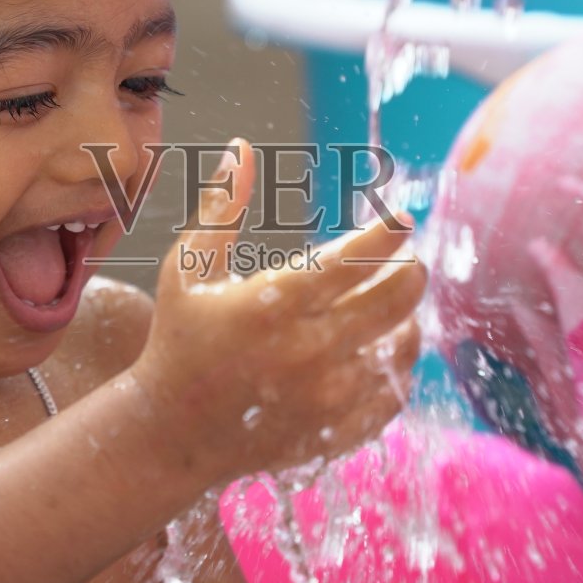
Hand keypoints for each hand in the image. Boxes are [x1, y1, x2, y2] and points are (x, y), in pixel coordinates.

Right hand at [130, 138, 425, 483]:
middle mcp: (308, 351)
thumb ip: (222, 208)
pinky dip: (396, 370)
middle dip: (411, 273)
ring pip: (400, 348)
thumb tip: (241, 148)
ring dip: (406, 320)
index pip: (354, 260)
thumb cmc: (179, 339)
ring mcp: (326, 397)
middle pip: (394, 301)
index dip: (388, 234)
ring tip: (396, 304)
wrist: (171, 433)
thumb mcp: (189, 268)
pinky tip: (384, 351)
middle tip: (411, 260)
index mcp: (274, 304)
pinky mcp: (335, 433)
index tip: (404, 218)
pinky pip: (391, 395)